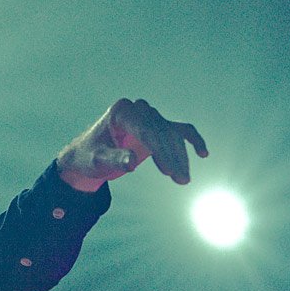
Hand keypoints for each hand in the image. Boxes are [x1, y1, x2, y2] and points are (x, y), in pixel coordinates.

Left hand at [56, 98, 207, 191]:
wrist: (86, 154)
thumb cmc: (89, 156)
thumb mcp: (97, 160)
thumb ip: (114, 159)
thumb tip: (132, 162)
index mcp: (121, 112)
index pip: (147, 130)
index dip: (160, 151)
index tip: (170, 172)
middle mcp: (136, 110)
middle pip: (162, 132)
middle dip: (173, 157)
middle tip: (181, 180)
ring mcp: (147, 117)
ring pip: (171, 135)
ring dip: (180, 157)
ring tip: (182, 180)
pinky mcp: (154, 127)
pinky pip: (178, 130)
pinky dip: (191, 140)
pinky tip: (203, 153)